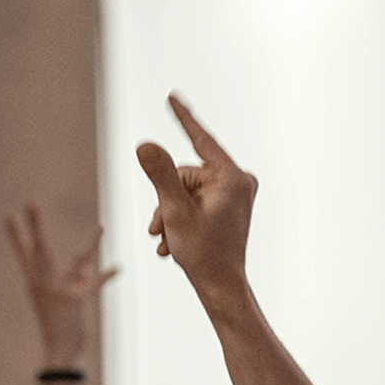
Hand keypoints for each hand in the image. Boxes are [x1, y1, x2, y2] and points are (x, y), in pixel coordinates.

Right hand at [5, 203, 116, 368]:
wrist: (59, 353)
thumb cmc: (58, 327)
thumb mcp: (63, 299)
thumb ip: (74, 278)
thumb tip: (85, 265)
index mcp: (36, 283)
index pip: (24, 255)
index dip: (16, 236)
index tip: (7, 216)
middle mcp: (44, 284)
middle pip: (39, 250)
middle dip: (34, 227)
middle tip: (29, 203)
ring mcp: (60, 290)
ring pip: (78, 262)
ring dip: (93, 246)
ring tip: (103, 227)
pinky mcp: (75, 299)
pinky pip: (96, 284)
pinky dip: (107, 276)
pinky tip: (117, 269)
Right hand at [136, 95, 256, 289]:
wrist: (221, 288)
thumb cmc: (203, 253)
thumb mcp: (174, 211)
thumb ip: (160, 174)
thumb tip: (145, 144)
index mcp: (232, 177)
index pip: (201, 139)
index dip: (183, 118)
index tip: (171, 96)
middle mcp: (239, 181)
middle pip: (186, 175)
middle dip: (165, 200)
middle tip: (158, 230)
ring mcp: (236, 194)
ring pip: (186, 190)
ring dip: (169, 214)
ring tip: (165, 241)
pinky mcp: (230, 206)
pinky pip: (196, 200)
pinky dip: (181, 218)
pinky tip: (173, 244)